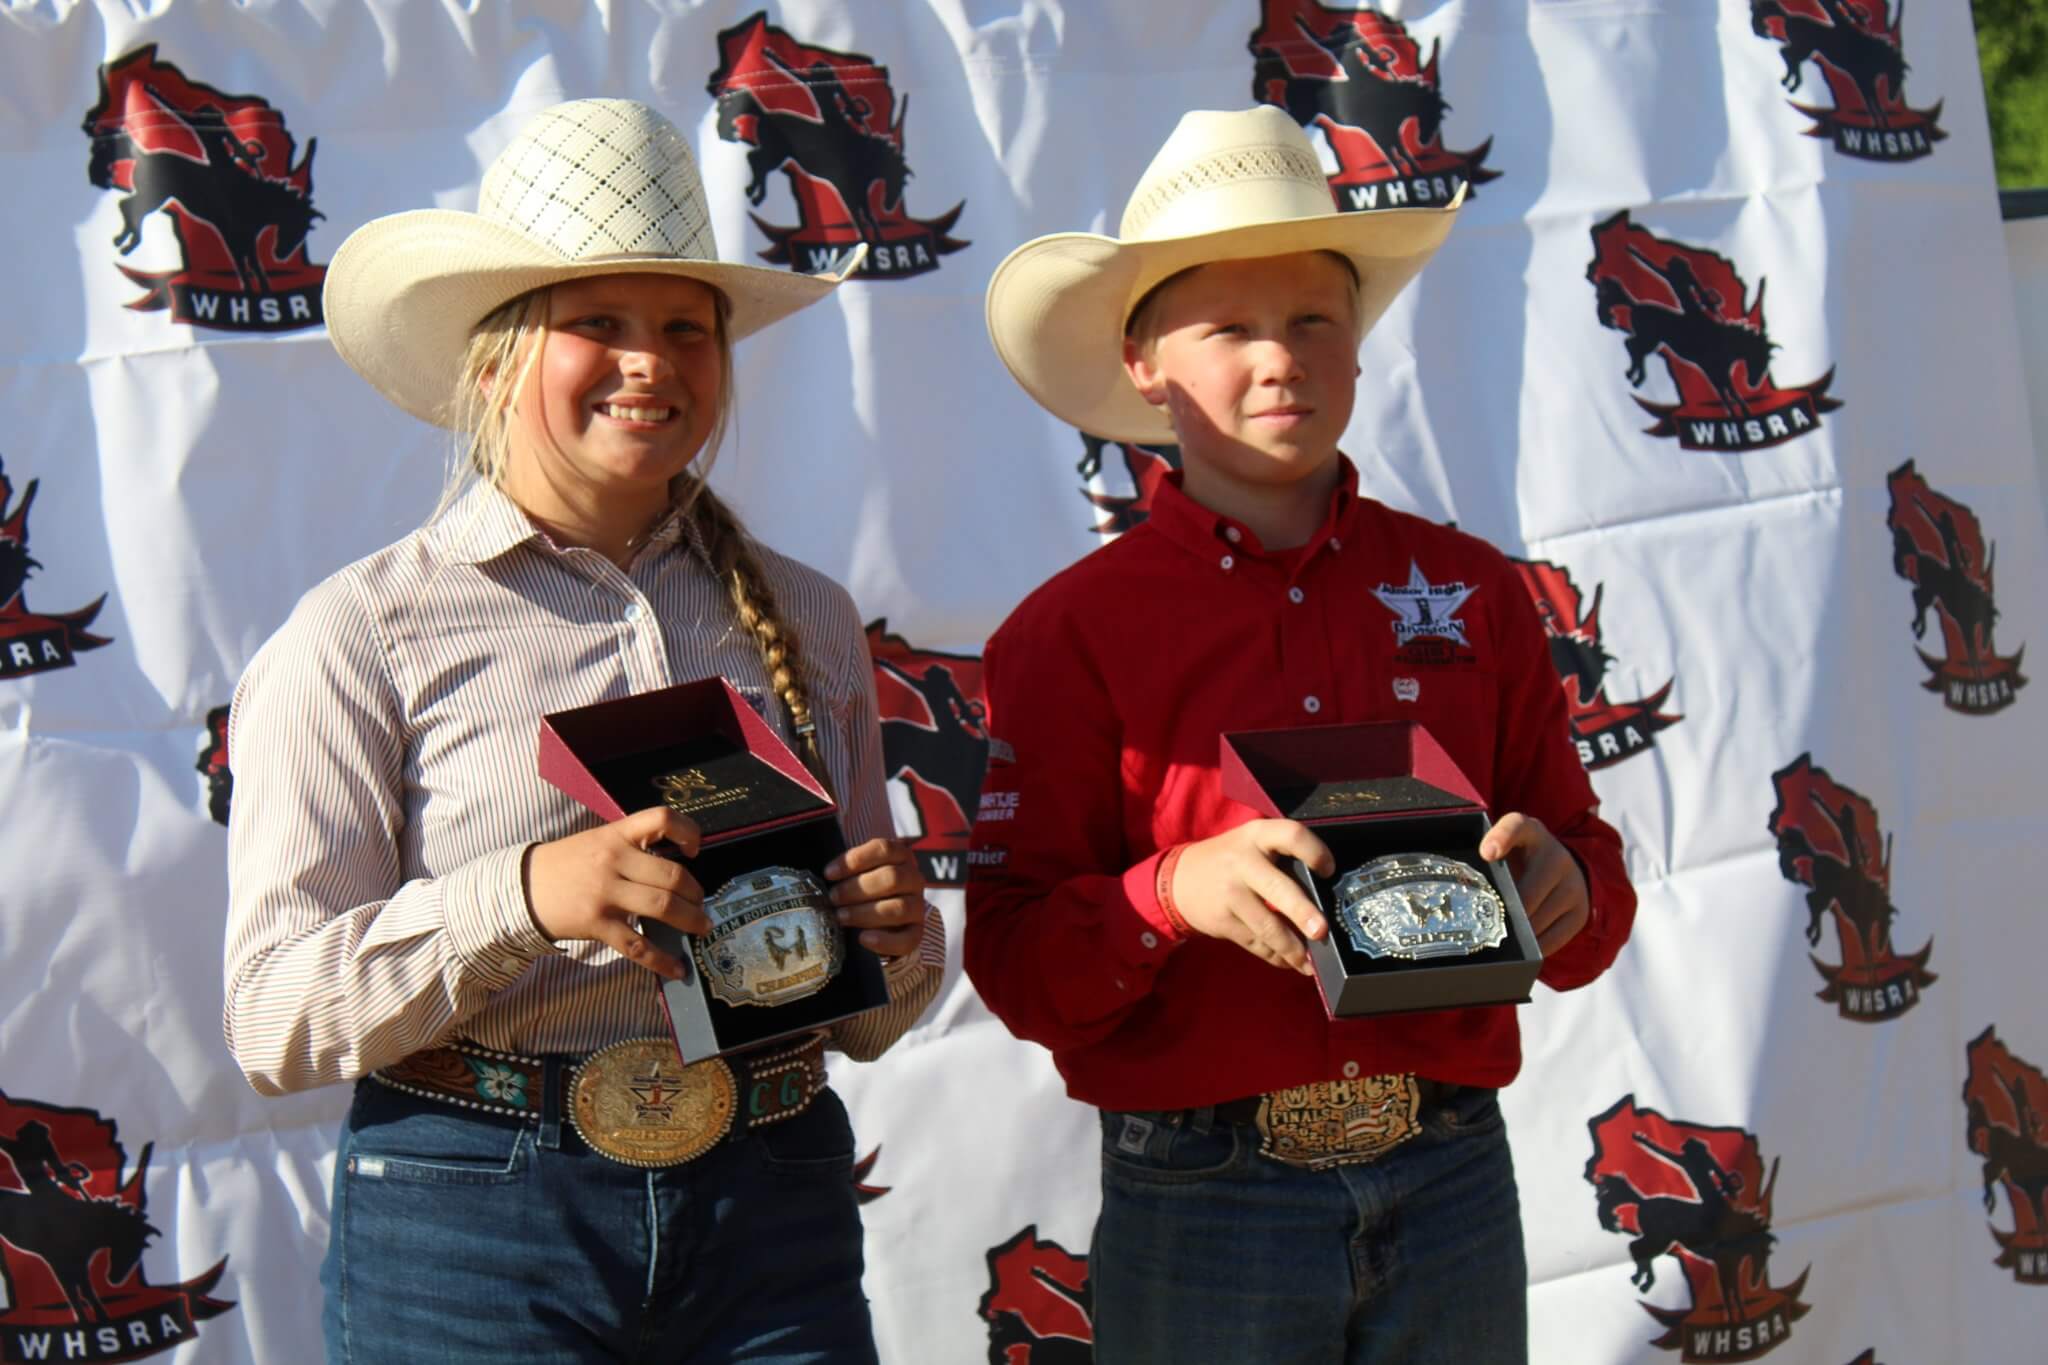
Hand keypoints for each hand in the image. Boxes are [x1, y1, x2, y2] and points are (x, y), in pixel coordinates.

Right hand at [523, 807, 705, 979]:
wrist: (522, 888)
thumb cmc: (567, 864)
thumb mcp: (598, 841)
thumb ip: (632, 847)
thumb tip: (676, 864)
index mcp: (616, 835)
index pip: (661, 819)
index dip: (687, 831)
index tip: (693, 850)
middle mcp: (614, 860)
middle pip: (671, 875)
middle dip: (696, 892)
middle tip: (702, 902)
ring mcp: (606, 893)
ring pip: (662, 907)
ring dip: (691, 919)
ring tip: (701, 926)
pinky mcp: (597, 923)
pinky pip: (637, 945)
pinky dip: (662, 960)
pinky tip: (677, 968)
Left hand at [825, 837, 926, 960]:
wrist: (882, 920)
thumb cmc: (865, 890)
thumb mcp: (859, 872)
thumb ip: (848, 870)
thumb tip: (827, 874)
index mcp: (901, 857)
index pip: (884, 849)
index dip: (855, 860)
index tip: (829, 874)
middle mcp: (914, 879)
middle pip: (892, 878)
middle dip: (857, 889)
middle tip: (833, 898)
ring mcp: (917, 906)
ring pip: (899, 908)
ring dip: (865, 913)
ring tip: (841, 917)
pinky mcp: (917, 932)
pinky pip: (907, 939)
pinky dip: (884, 941)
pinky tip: (863, 938)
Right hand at [1171, 820, 1333, 974]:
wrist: (1178, 879)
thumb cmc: (1231, 860)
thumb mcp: (1252, 844)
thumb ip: (1284, 859)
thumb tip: (1326, 898)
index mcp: (1258, 836)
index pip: (1291, 835)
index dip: (1314, 852)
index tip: (1329, 871)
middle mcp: (1243, 862)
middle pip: (1279, 889)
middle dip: (1302, 913)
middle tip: (1322, 933)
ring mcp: (1230, 894)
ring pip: (1268, 927)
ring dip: (1293, 948)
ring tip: (1310, 962)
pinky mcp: (1222, 921)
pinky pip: (1256, 943)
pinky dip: (1276, 956)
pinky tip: (1289, 961)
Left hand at [1479, 813, 1588, 954]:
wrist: (1561, 868)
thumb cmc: (1518, 860)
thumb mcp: (1505, 848)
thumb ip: (1487, 860)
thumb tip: (1460, 892)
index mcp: (1530, 832)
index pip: (1517, 826)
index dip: (1502, 838)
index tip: (1486, 854)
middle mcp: (1556, 856)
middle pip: (1527, 893)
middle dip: (1505, 912)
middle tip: (1481, 927)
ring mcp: (1573, 884)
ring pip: (1539, 919)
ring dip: (1517, 933)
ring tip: (1497, 940)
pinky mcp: (1580, 912)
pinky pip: (1555, 937)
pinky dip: (1534, 947)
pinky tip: (1519, 949)